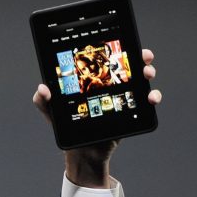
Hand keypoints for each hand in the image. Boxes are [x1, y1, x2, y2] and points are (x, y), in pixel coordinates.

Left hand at [33, 48, 161, 187]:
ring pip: (141, 80)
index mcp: (94, 81)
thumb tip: (43, 88)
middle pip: (129, 66)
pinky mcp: (132, 112)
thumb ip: (42, 100)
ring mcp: (124, 97)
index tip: (124, 45)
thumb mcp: (51, 112)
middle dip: (140, 58)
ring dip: (148, 73)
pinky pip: (147, 102)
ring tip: (147, 75)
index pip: (107, 60)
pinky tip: (151, 98)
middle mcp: (111, 85)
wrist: (82, 151)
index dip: (117, 50)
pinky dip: (153, 96)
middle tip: (142, 59)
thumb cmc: (68, 127)